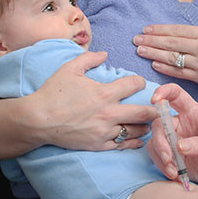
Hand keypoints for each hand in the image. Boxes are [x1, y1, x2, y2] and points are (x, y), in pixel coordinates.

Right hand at [31, 51, 157, 149]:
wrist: (36, 120)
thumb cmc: (52, 93)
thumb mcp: (70, 69)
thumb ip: (89, 58)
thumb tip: (105, 53)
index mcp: (104, 93)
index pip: (134, 85)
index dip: (141, 82)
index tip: (140, 83)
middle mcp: (109, 113)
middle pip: (144, 112)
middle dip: (155, 109)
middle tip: (161, 107)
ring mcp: (104, 131)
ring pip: (136, 130)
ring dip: (145, 125)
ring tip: (149, 122)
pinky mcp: (98, 145)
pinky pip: (122, 145)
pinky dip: (134, 142)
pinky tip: (139, 139)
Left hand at [133, 24, 197, 90]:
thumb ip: (196, 34)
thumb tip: (172, 33)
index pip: (177, 30)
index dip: (159, 30)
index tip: (146, 29)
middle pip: (171, 43)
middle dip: (151, 41)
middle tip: (136, 39)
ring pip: (172, 58)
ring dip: (154, 54)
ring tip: (140, 50)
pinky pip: (178, 72)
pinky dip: (165, 68)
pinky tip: (154, 64)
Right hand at [147, 83, 197, 186]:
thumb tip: (180, 146)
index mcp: (193, 112)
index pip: (176, 95)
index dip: (164, 92)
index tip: (155, 100)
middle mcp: (181, 124)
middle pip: (159, 124)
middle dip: (161, 142)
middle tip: (169, 159)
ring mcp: (175, 140)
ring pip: (155, 142)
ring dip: (161, 158)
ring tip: (174, 171)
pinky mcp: (172, 156)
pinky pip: (157, 157)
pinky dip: (162, 166)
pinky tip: (175, 175)